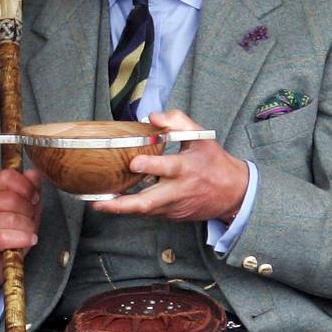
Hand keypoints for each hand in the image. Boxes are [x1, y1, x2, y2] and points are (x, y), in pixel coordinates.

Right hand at [0, 168, 41, 301]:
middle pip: (13, 198)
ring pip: (12, 218)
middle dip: (29, 212)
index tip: (34, 199)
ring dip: (27, 228)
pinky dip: (22, 239)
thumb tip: (34, 173)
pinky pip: (6, 236)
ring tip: (26, 234)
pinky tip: (27, 242)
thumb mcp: (25, 210)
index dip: (26, 187)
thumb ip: (30, 190)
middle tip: (29, 222)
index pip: (8, 176)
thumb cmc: (9, 235)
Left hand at [92, 110, 248, 221]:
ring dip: (120, 209)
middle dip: (123, 204)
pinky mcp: (171, 215)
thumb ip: (177, 121)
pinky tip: (113, 203)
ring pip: (145, 211)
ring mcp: (174, 206)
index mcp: (186, 168)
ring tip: (97, 203)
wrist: (234, 194)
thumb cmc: (213, 162)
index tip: (133, 162)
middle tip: (100, 202)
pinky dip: (131, 209)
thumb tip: (151, 116)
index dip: (150, 166)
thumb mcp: (201, 137)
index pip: (167, 168)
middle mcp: (178, 190)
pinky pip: (149, 212)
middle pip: (149, 202)